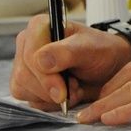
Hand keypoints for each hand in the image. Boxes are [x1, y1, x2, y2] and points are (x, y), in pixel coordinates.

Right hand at [10, 16, 130, 111]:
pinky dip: (50, 104)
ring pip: (23, 89)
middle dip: (51, 88)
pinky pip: (29, 101)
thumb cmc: (100, 52)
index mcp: (40, 27)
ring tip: (73, 87)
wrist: (108, 70)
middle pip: (24, 75)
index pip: (30, 55)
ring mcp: (26, 65)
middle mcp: (28, 44)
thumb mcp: (90, 48)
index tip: (63, 90)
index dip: (45, 76)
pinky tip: (66, 94)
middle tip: (75, 86)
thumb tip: (41, 60)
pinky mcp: (27, 84)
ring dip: (51, 97)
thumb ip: (67, 52)